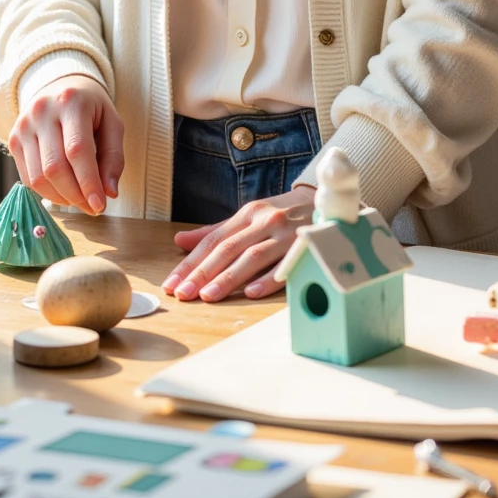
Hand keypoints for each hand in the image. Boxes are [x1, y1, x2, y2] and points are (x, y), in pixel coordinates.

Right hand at [8, 75, 123, 214]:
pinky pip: (27, 178)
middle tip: (92, 207)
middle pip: (55, 167)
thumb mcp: (112, 122)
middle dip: (75, 195)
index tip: (100, 205)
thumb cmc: (91, 107)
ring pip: (38, 177)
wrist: (59, 85)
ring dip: (61, 198)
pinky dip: (46, 192)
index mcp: (71, 102)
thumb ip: (114, 157)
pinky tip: (62, 191)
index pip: (77, 149)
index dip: (88, 182)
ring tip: (79, 200)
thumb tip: (109, 193)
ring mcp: (23, 125)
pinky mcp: (13, 139)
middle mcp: (42, 111)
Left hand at [162, 185, 315, 301]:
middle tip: (183, 294)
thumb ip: (215, 231)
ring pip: (252, 257)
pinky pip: (285, 265)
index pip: (212, 240)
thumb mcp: (248, 216)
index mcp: (247, 214)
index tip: (172, 283)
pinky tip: (252, 293)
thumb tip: (179, 241)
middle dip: (203, 273)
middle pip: (228, 248)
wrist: (326, 201)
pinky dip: (269, 279)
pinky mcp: (305, 246)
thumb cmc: (281, 213)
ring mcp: (285, 234)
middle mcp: (263, 221)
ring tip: (208, 296)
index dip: (191, 262)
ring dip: (229, 278)